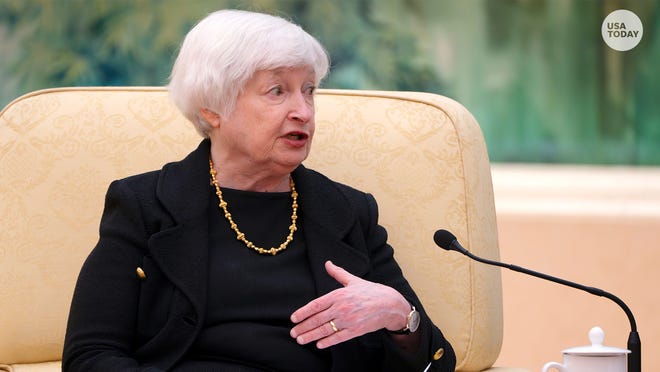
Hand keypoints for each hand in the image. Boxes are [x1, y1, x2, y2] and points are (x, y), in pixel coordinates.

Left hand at [290, 260, 409, 348]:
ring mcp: (348, 320)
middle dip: (303, 327)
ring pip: (325, 330)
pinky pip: (338, 337)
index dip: (303, 312)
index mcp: (339, 295)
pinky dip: (327, 341)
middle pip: (318, 319)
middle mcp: (342, 308)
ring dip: (311, 336)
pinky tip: (319, 344)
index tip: (293, 318)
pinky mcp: (356, 330)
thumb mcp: (353, 280)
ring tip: (300, 339)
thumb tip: (327, 263)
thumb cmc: (371, 291)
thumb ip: (338, 273)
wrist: (390, 304)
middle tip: (293, 332)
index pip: (316, 305)